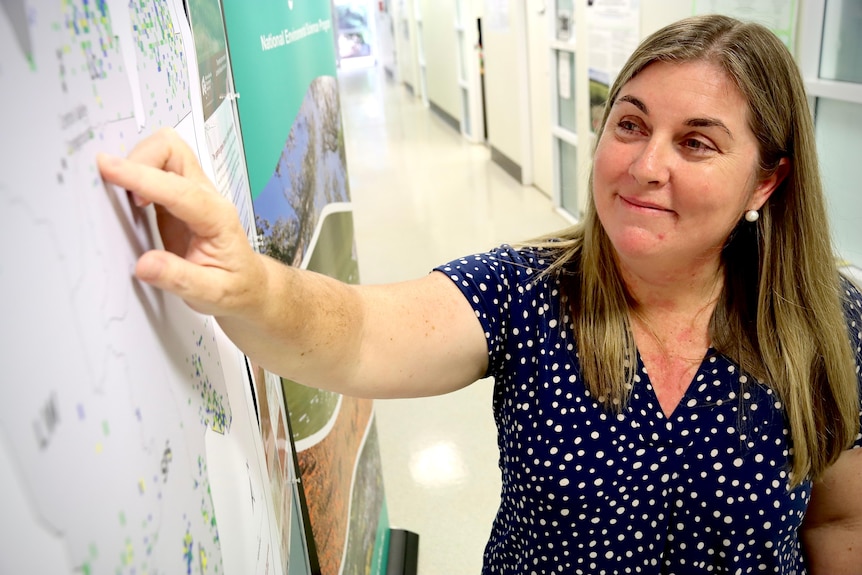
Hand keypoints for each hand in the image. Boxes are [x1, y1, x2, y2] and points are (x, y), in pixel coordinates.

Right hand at [97, 128, 264, 317]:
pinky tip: (125, 198)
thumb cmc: (234, 286)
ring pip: (163, 153)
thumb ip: (179, 278)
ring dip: (136, 164)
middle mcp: (206, 197)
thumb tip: (145, 264)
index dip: (141, 176)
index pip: (178, 189)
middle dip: (139, 158)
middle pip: (173, 150)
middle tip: (117, 189)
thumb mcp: (212, 294)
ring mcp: (191, 193)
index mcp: (217, 217)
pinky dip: (134, 175)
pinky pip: (154, 170)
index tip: (109, 168)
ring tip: (121, 195)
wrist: (248, 285)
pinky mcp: (176, 199)